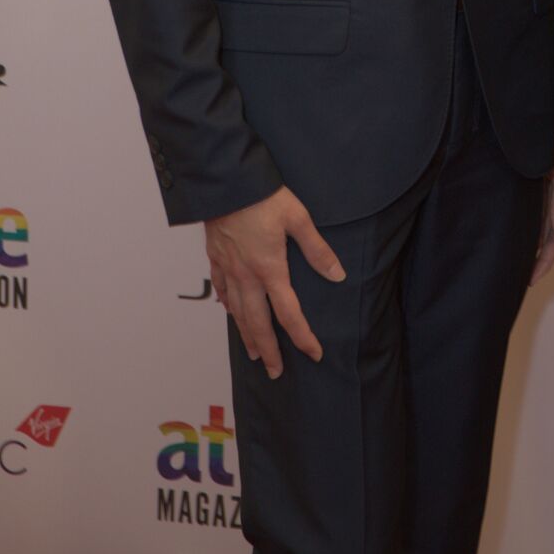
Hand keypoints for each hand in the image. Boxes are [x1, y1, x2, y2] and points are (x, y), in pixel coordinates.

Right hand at [204, 187, 344, 378]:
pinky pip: (221, 289)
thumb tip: (337, 275)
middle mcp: (246, 275)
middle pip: (258, 323)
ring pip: (236, 312)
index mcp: (270, 268)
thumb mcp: (298, 218)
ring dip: (246, 335)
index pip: (289, 313)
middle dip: (268, 350)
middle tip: (275, 371)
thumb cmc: (264, 196)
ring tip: (252, 353)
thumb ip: (317, 249)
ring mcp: (228, 268)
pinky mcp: (216, 257)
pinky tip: (229, 312)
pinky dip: (227, 306)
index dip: (303, 336)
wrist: (226, 181)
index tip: (314, 353)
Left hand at [529, 134, 553, 285]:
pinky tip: (518, 226)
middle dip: (539, 257)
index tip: (529, 280)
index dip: (545, 261)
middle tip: (518, 277)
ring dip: (534, 239)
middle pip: (551, 236)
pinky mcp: (549, 176)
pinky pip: (540, 204)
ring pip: (544, 222)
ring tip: (515, 258)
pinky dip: (531, 218)